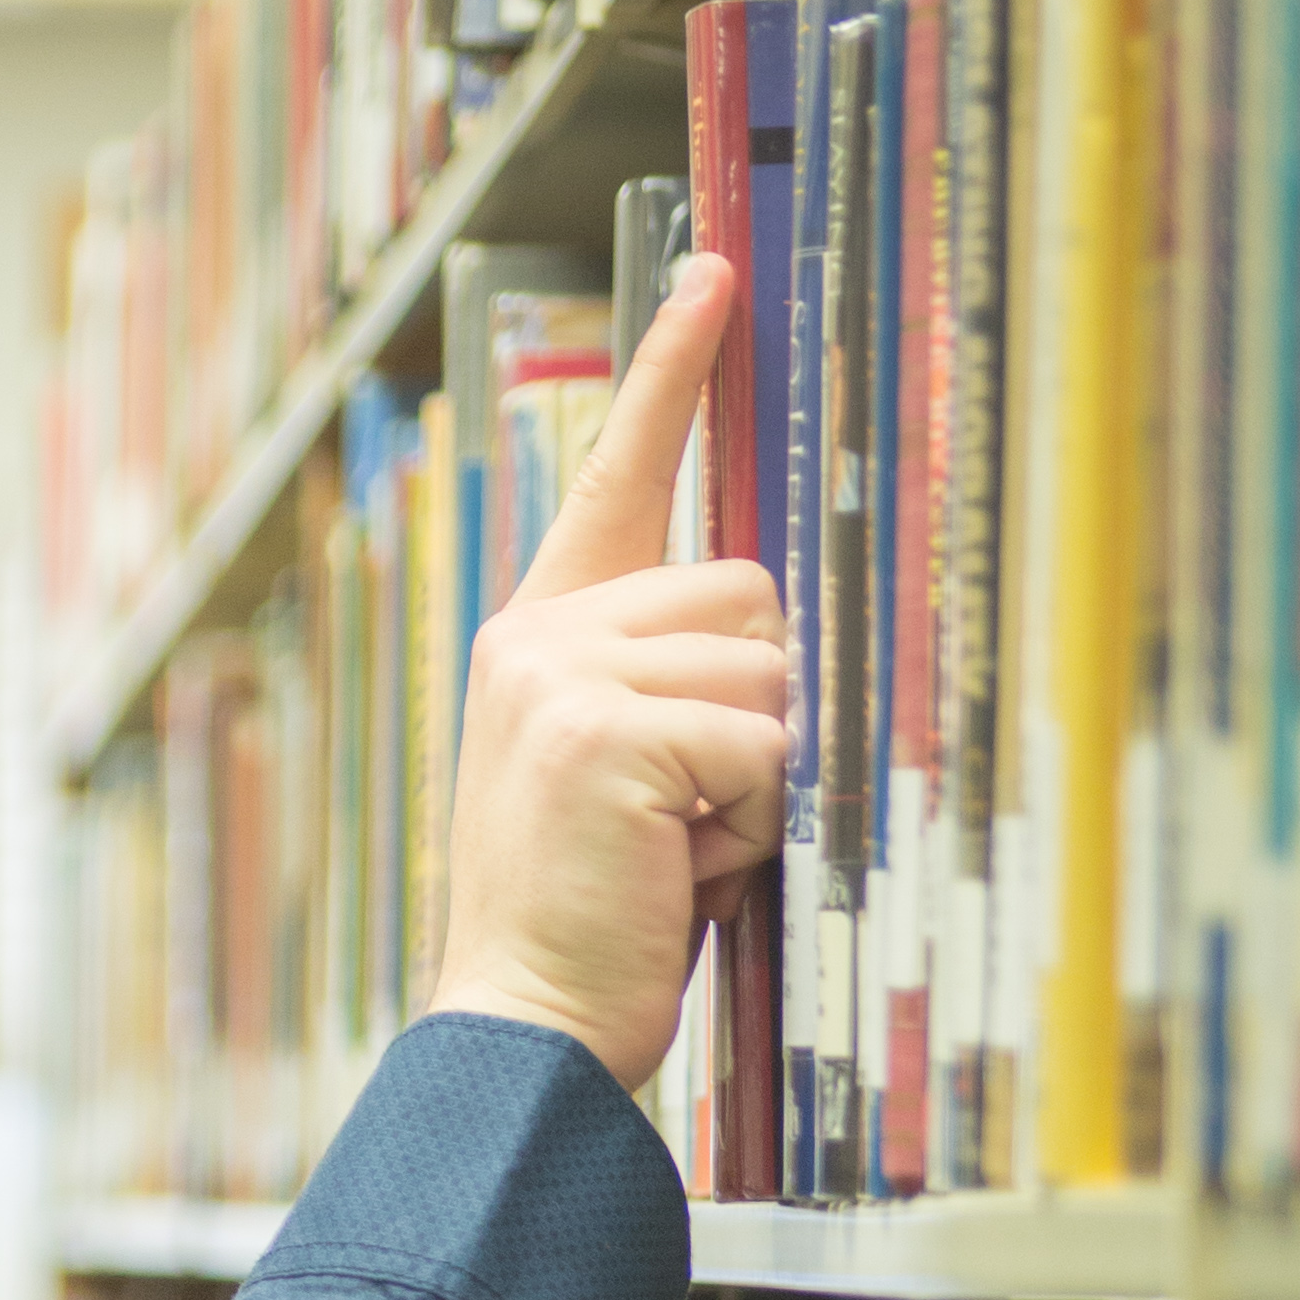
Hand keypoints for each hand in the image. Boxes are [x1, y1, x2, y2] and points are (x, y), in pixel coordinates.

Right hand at [433, 249, 787, 1089]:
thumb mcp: (627, 776)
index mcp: (537, 639)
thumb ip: (671, 683)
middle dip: (757, 712)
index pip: (616, 477)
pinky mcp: (601, 729)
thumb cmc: (589, 924)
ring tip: (673, 852)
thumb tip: (780, 637)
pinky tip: (673, 872)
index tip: (714, 271)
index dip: (669, 370)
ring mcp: (560, 676)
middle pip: (750, 592)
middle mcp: (537, 637)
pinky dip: (744, 826)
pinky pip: (757, 743)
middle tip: (680, 819)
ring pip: (767, 669)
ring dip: (756, 778)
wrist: (519, 1029)